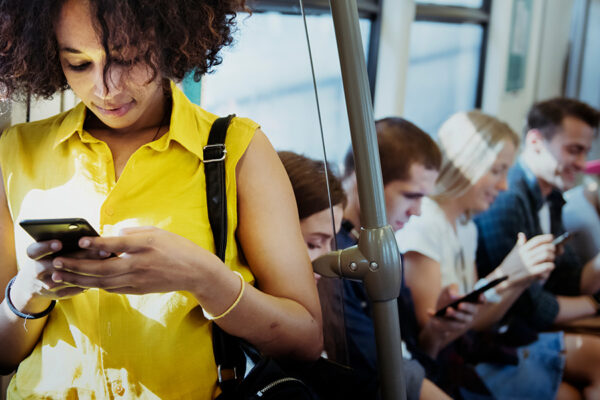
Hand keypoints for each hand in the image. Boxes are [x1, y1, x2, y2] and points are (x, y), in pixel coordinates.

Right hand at [8, 239, 108, 314]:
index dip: (46, 247)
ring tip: (106, 261)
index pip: (35, 250)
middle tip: (103, 250)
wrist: (33, 284)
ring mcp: (47, 284)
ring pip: (69, 277)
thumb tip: (90, 234)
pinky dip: (90, 280)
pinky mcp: (58, 294)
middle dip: (81, 256)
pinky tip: (105, 273)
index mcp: (35, 255)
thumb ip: (64, 241)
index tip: (59, 243)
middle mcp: (38, 270)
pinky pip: (75, 288)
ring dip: (89, 269)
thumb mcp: (49, 249)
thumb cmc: (49, 257)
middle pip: (57, 264)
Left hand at [49, 226, 214, 294]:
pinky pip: (112, 288)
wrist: (195, 271)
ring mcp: (139, 280)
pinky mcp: (138, 290)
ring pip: (103, 282)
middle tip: (57, 263)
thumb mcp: (157, 232)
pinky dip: (95, 285)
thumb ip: (132, 233)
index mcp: (146, 245)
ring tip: (60, 275)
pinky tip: (83, 281)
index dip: (97, 243)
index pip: (117, 244)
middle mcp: (140, 264)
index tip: (81, 241)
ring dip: (79, 279)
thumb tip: (110, 236)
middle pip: (103, 268)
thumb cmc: (176, 247)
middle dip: (76, 266)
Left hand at [420, 284, 480, 355]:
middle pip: (473, 311)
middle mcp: (470, 314)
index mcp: (471, 303)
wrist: (436, 314)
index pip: (481, 301)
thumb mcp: (446, 291)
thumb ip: (451, 289)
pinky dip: (438, 319)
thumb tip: (454, 295)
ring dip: (455, 315)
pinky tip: (430, 312)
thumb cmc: (445, 300)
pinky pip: (447, 325)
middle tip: (460, 304)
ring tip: (448, 310)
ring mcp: (462, 322)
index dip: (482, 298)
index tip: (479, 295)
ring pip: (461, 320)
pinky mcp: (452, 328)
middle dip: (467, 308)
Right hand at [497, 233, 554, 285]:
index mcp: (522, 249)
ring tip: (551, 260)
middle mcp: (525, 255)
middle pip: (544, 247)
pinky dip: (551, 266)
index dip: (545, 237)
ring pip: (547, 255)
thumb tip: (521, 234)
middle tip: (553, 251)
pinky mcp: (531, 272)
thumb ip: (520, 244)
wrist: (503, 279)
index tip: (551, 237)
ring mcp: (528, 263)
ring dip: (552, 257)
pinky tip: (550, 267)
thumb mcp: (514, 254)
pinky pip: (546, 266)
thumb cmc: (511, 266)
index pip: (536, 240)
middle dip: (552, 248)